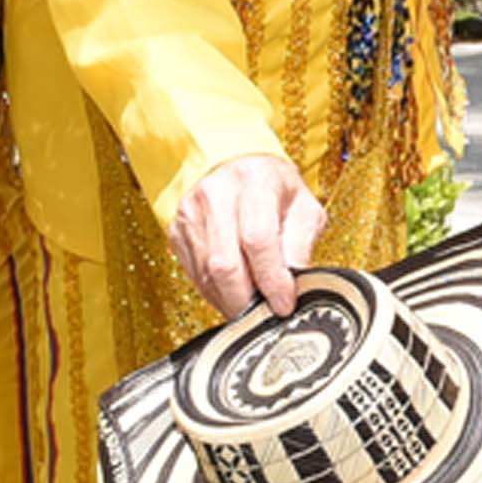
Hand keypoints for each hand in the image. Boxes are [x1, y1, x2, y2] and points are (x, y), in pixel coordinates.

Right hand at [171, 153, 326, 318]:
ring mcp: (190, 214)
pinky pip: (196, 276)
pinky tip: (235, 295)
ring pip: (208, 275)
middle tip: (267, 315)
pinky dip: (217, 294)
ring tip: (255, 308)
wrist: (235, 167)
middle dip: (248, 300)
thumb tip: (295, 286)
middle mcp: (217, 194)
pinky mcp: (177, 233)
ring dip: (232, 301)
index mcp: (255, 181)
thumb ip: (302, 245)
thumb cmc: (274, 189)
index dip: (271, 279)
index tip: (284, 304)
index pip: (258, 239)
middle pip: (225, 263)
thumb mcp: (304, 207)